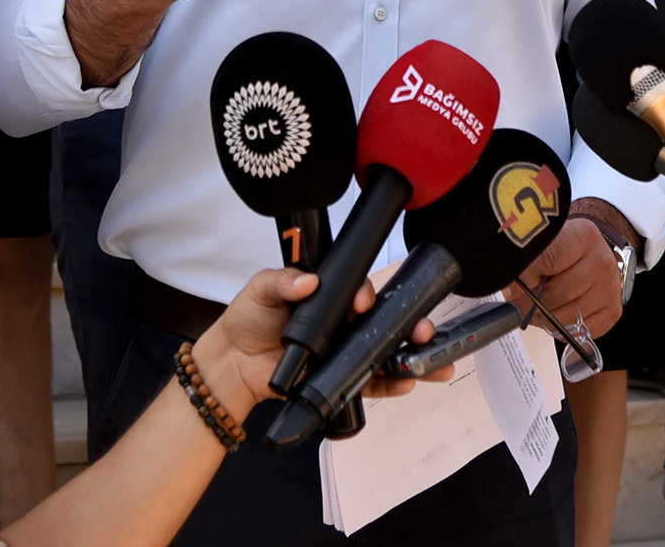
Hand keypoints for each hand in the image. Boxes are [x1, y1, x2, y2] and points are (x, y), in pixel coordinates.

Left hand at [193, 266, 443, 421]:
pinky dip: (391, 384)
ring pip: (385, 351)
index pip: (359, 291)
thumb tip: (308, 281)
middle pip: (384, 321)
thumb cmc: (248, 319)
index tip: (364, 303)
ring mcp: (343, 350)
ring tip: (431, 362)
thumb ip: (283, 280)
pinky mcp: (339, 378)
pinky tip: (407, 383)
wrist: (233, 363)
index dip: (369, 295)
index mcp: (329, 296)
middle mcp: (342, 322)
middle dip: (410, 324)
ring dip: (411, 356)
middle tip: (422, 330)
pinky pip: (370, 381)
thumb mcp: (261, 288)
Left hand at [512, 208, 627, 342]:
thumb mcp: (544, 243)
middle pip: (556, 295)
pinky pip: (582, 331)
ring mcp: (611, 287)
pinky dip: (563, 330)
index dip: (523, 280)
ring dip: (545, 319)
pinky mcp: (613, 310)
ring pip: (567, 317)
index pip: (547, 262)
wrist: (586, 252)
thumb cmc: (563, 248)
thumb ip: (526, 261)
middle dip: (530, 303)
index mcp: (585, 236)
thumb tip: (506, 287)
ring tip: (535, 309)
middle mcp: (603, 262)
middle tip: (517, 303)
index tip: (508, 290)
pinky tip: (555, 316)